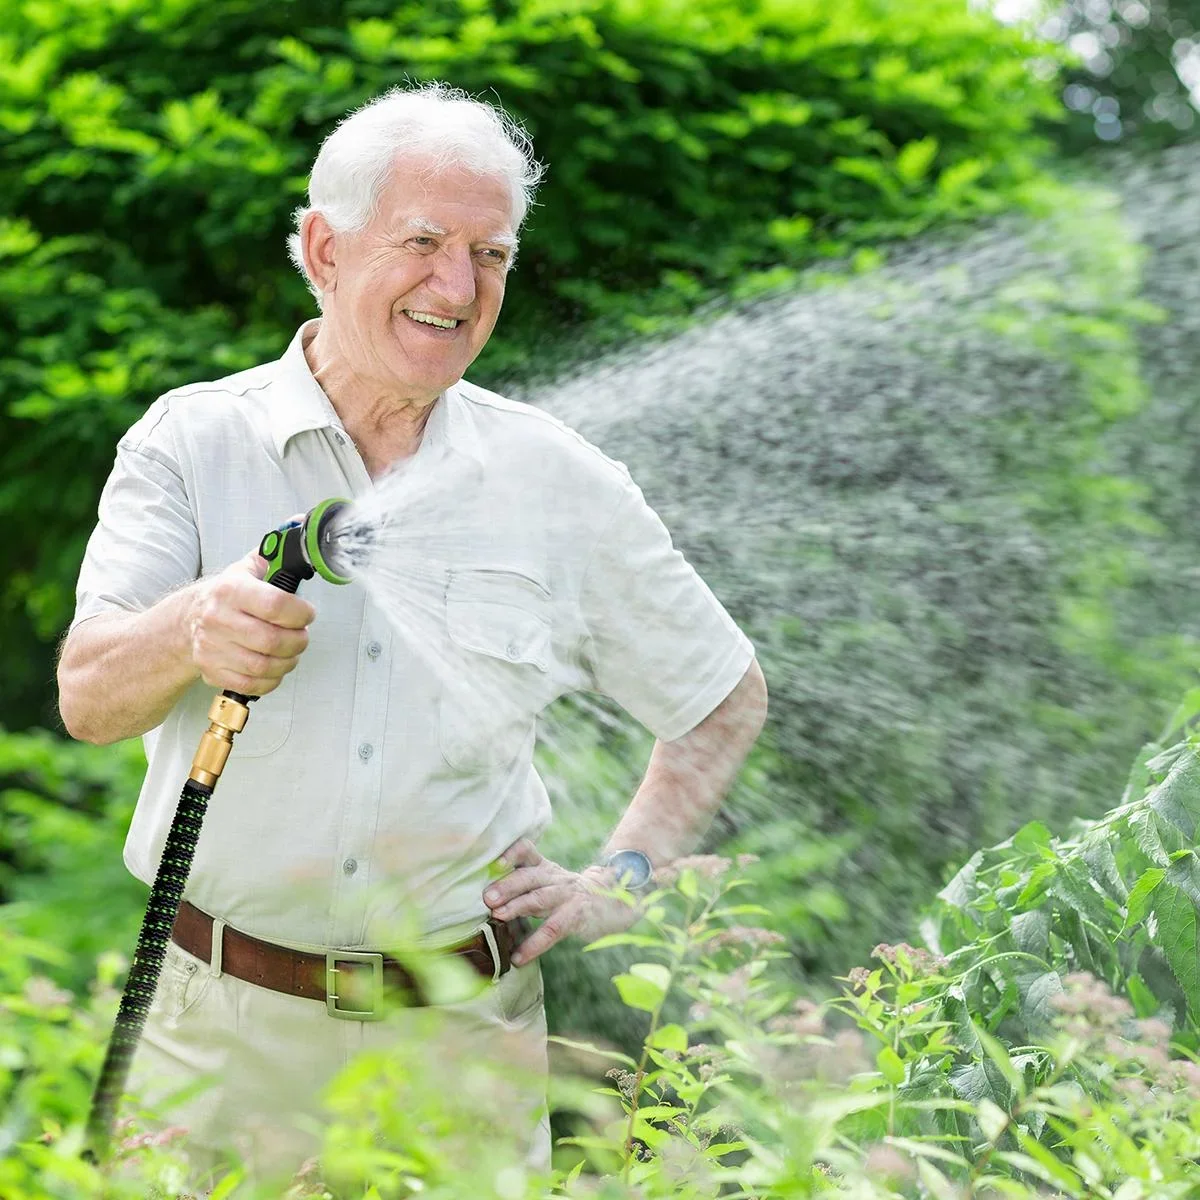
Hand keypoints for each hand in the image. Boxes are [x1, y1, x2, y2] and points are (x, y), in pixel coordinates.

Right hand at [187, 549, 315, 695]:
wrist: (187, 621)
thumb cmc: (227, 595)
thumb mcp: (247, 568)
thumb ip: (275, 552)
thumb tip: (302, 525)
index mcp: (231, 590)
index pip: (275, 605)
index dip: (301, 613)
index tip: (308, 613)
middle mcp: (218, 619)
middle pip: (273, 641)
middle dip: (298, 641)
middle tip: (301, 635)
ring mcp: (213, 648)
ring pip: (264, 666)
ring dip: (288, 661)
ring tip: (290, 651)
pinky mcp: (212, 670)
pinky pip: (251, 684)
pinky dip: (271, 680)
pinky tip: (275, 667)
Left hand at [482, 838, 645, 965]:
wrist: (614, 902)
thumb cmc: (570, 895)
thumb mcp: (550, 882)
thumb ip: (525, 884)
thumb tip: (486, 897)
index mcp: (545, 868)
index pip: (528, 851)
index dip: (512, 854)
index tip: (496, 863)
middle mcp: (555, 878)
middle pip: (529, 876)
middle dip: (507, 885)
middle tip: (487, 897)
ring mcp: (568, 895)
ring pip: (540, 898)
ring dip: (518, 906)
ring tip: (498, 916)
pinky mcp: (577, 915)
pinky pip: (553, 930)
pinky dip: (535, 944)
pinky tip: (519, 957)